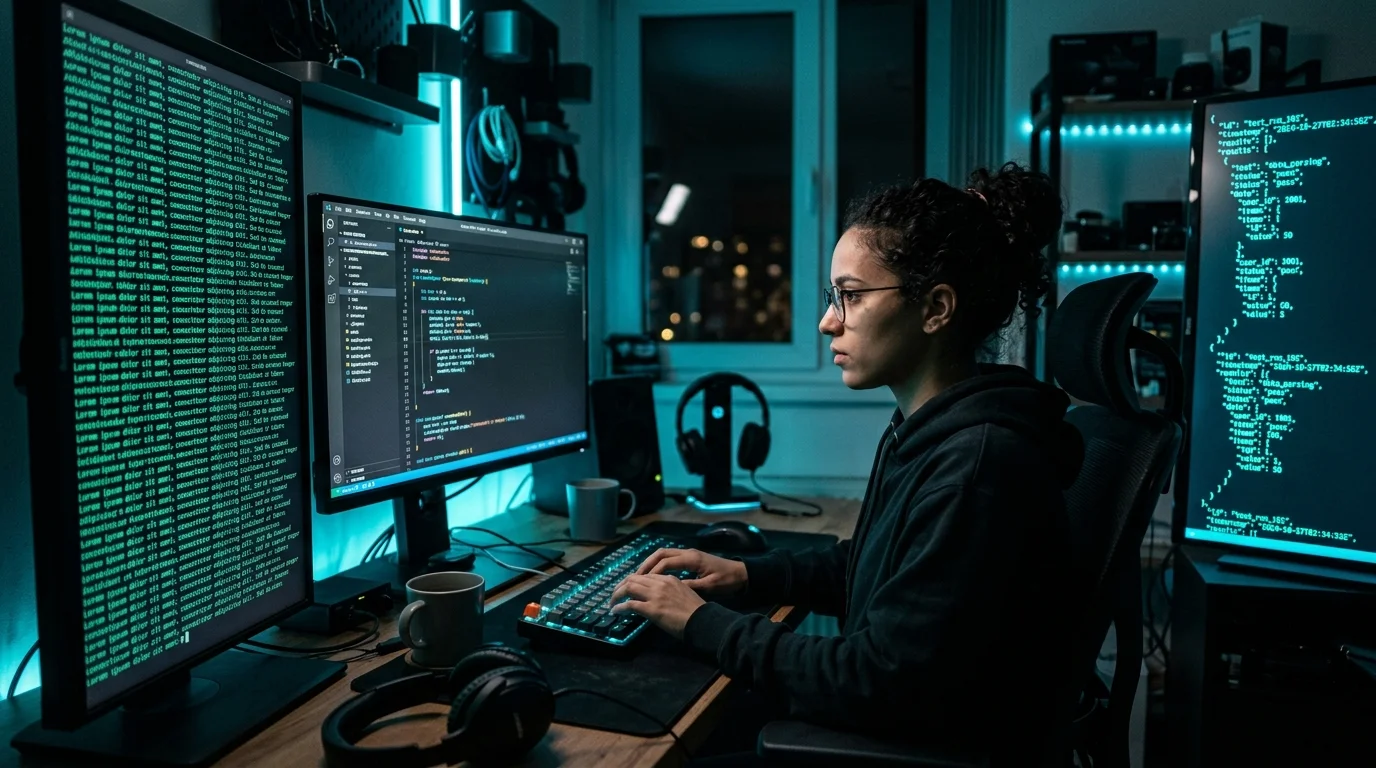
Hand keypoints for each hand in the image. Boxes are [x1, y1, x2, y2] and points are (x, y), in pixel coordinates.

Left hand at [610, 574, 704, 639]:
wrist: (702, 620)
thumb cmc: (696, 611)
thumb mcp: (684, 593)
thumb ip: (670, 591)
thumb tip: (659, 598)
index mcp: (669, 579)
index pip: (645, 576)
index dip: (633, 581)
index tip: (628, 588)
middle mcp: (660, 583)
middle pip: (633, 578)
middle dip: (621, 585)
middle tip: (615, 594)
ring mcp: (655, 596)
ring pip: (629, 588)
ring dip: (617, 594)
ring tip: (612, 602)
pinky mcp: (652, 609)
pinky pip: (629, 604)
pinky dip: (620, 607)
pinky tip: (616, 610)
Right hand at [634, 548, 748, 595]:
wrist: (741, 574)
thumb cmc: (726, 581)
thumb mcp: (709, 586)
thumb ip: (689, 586)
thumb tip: (670, 588)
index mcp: (691, 559)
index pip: (665, 562)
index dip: (651, 572)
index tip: (640, 582)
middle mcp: (688, 553)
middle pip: (661, 554)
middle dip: (646, 565)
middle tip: (634, 577)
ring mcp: (689, 554)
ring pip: (664, 554)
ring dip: (651, 564)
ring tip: (639, 576)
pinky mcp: (690, 558)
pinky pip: (670, 558)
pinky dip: (659, 565)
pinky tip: (654, 575)